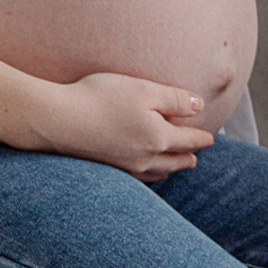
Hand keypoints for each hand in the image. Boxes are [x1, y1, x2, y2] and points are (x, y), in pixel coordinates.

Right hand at [55, 71, 215, 179]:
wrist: (58, 120)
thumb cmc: (100, 98)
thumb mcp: (144, 89)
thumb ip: (175, 99)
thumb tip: (199, 106)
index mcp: (159, 137)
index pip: (189, 139)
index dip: (202, 138)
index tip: (210, 138)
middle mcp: (146, 157)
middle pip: (177, 161)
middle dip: (189, 157)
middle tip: (197, 156)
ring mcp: (126, 167)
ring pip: (158, 173)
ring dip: (171, 169)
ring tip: (176, 166)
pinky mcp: (107, 170)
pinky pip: (138, 178)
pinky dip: (150, 175)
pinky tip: (144, 172)